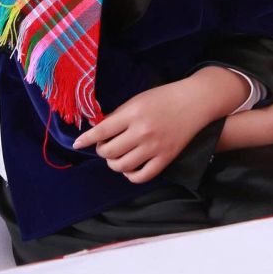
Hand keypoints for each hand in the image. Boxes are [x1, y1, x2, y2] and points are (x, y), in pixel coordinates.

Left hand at [72, 71, 243, 183]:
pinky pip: (141, 176)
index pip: (101, 131)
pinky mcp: (166, 158)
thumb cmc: (164, 97)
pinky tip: (130, 167)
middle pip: (108, 152)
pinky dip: (130, 175)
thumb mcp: (137, 100)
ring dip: (113, 163)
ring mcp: (154, 147)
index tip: (78, 143)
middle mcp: (142, 132)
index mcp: (133, 113)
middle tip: (106, 145)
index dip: (86, 139)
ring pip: (121, 166)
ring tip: (117, 156)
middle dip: (102, 150)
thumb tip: (98, 130)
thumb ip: (118, 115)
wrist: (194, 102)